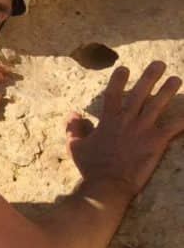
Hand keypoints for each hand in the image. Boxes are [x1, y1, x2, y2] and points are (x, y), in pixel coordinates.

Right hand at [67, 61, 183, 198]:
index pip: (113, 93)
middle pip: (140, 93)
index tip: (125, 68)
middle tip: (159, 64)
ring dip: (168, 90)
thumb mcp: (75, 146)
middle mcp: (127, 120)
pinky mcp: (156, 142)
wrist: (108, 184)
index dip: (118, 79)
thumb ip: (74, 128)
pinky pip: (174, 127)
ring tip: (176, 79)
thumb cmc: (91, 167)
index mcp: (108, 120)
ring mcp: (143, 130)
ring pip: (158, 105)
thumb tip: (73, 113)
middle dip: (150, 77)